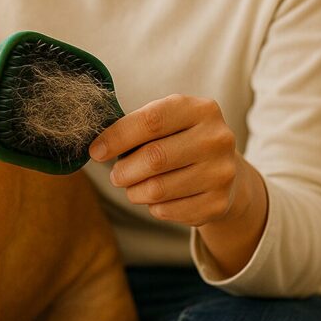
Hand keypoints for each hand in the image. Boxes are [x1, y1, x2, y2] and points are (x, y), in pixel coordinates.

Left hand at [89, 94, 245, 227]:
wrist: (224, 170)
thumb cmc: (181, 140)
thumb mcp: (168, 122)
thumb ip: (136, 127)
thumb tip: (98, 147)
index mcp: (201, 110)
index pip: (151, 121)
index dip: (117, 137)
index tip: (96, 151)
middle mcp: (217, 139)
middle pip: (154, 158)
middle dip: (124, 170)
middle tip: (115, 175)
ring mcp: (222, 172)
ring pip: (158, 189)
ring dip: (134, 191)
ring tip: (133, 186)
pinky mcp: (218, 203)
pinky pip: (167, 211)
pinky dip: (152, 207)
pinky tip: (157, 198)